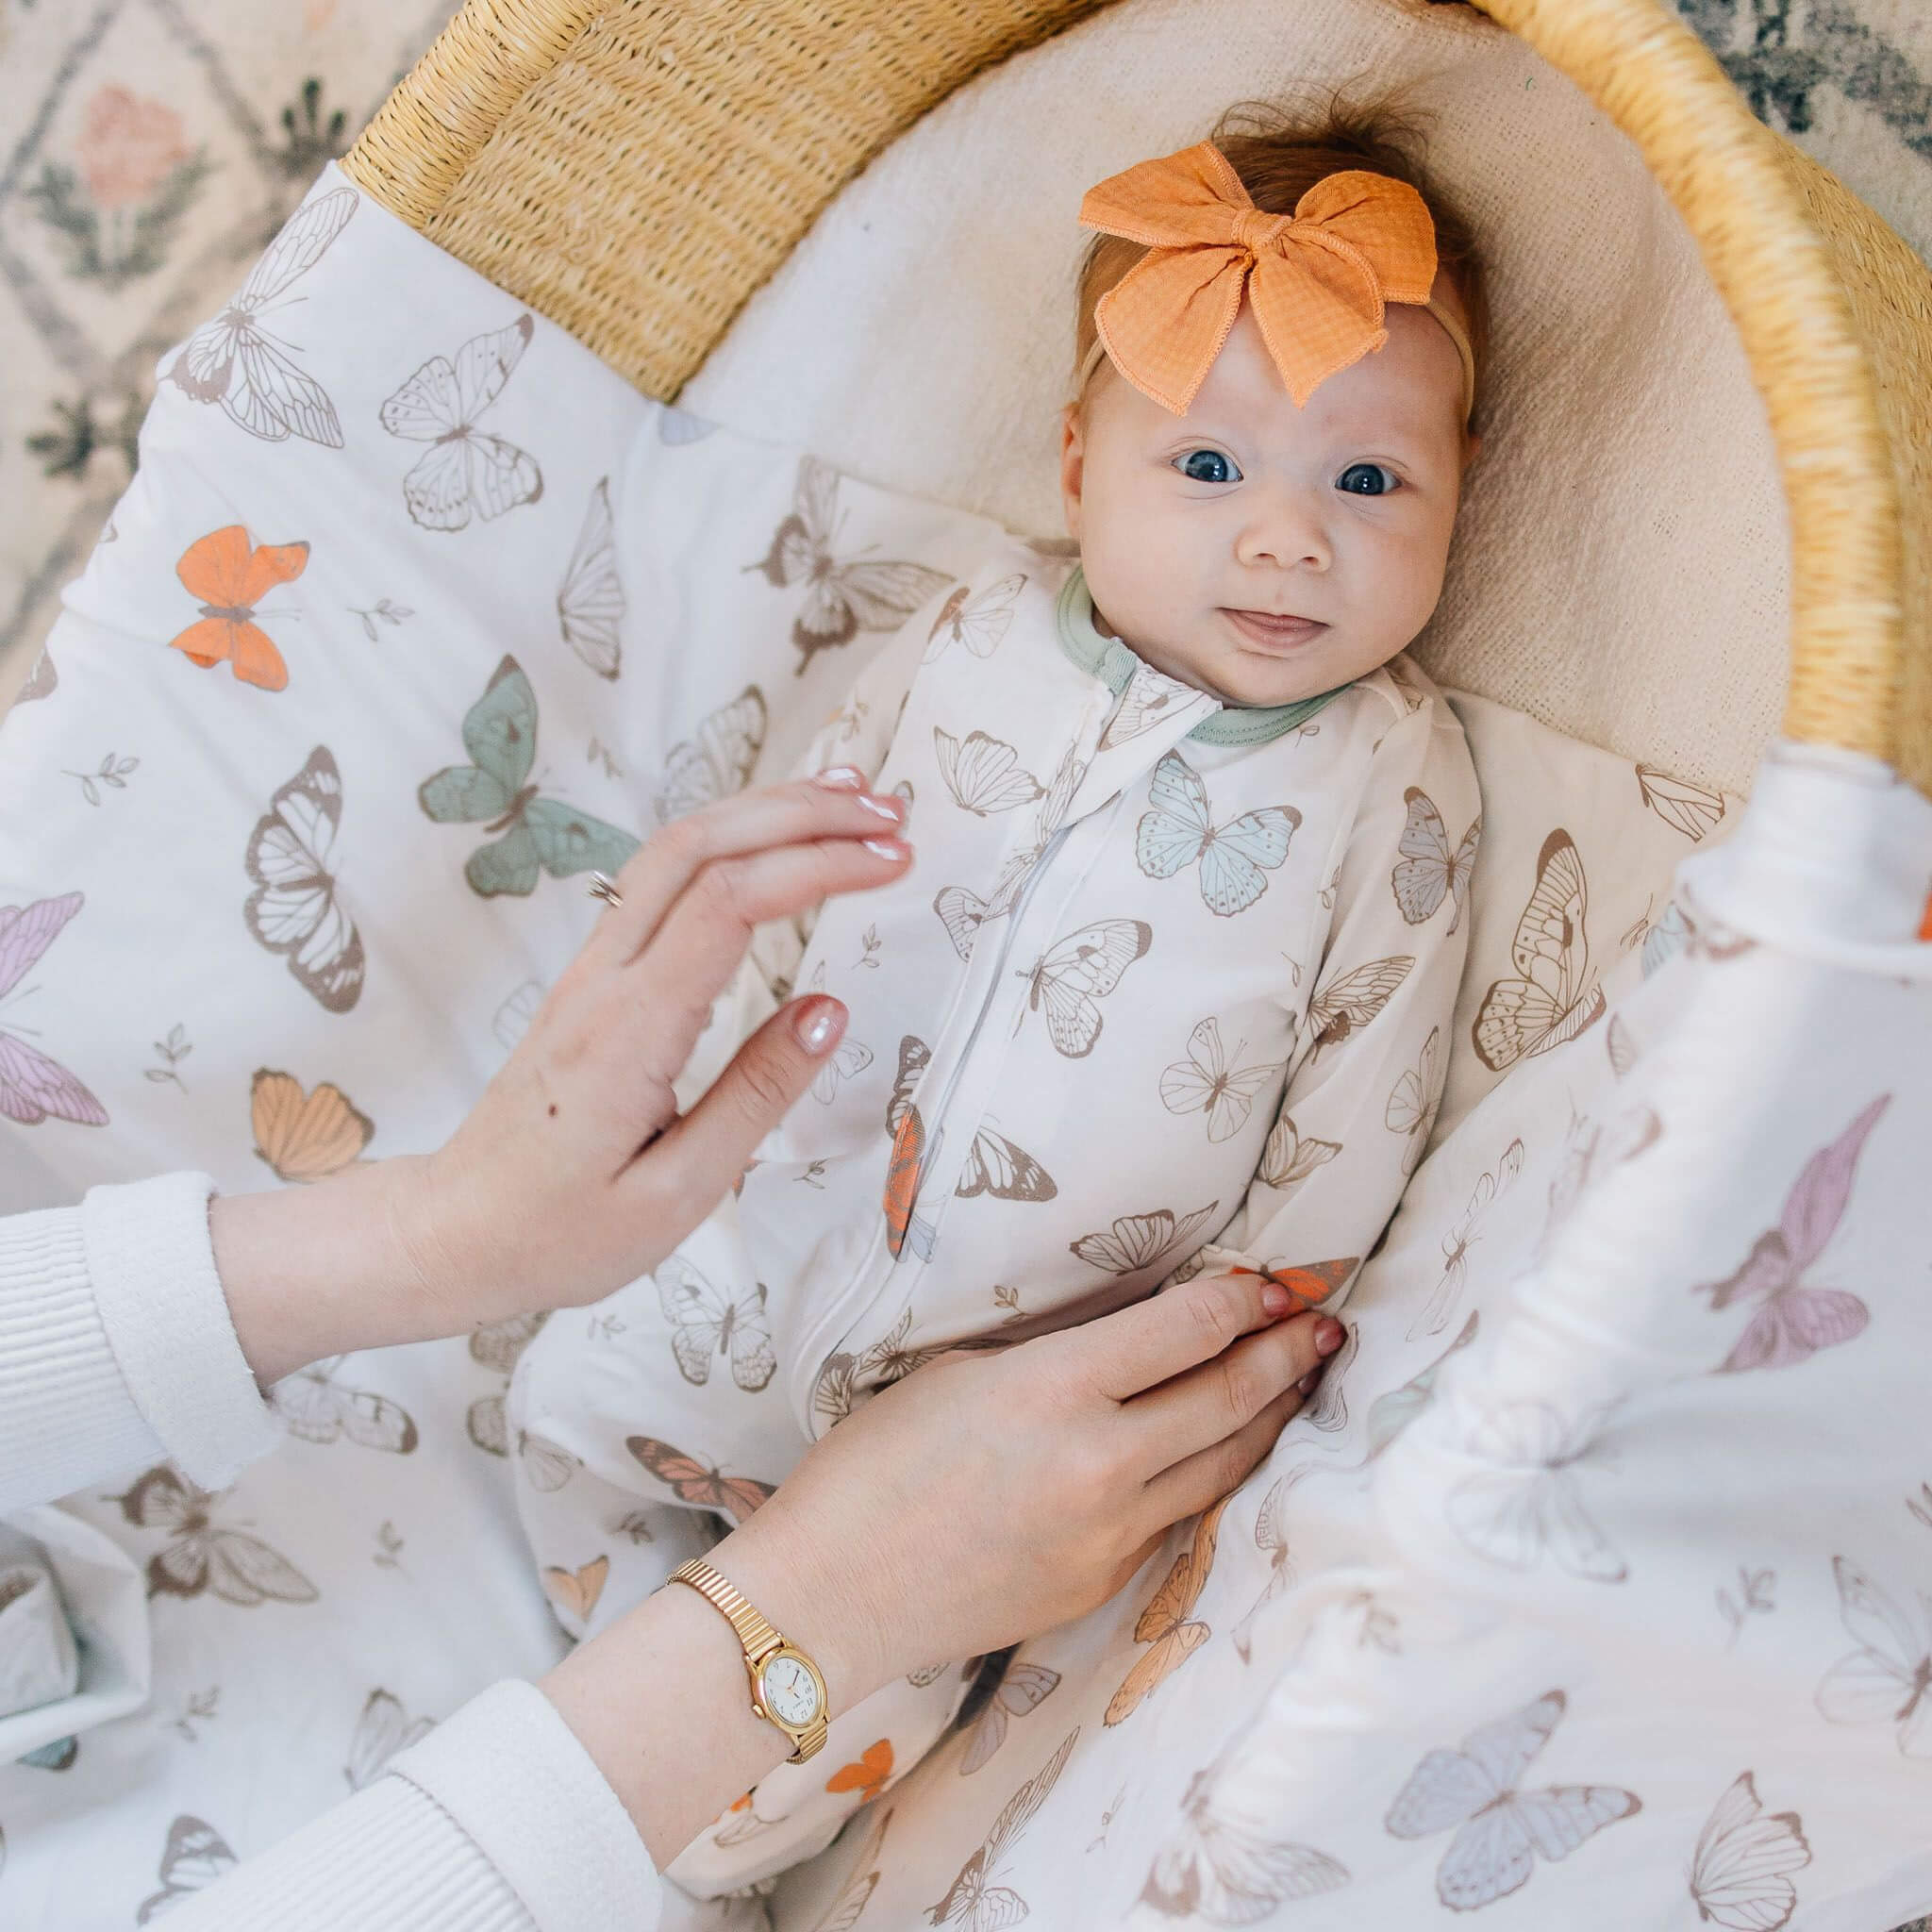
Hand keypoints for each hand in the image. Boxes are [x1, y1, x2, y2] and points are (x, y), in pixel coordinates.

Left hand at [214, 769, 910, 1381]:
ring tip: (850, 801)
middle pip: (698, 846)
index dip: (816, 865)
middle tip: (890, 817)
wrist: (455, 1234)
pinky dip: (730, 843)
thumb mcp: (677, 1195)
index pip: (729, 903)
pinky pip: (662, 881)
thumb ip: (756, 1097)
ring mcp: (591, 971)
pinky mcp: (594, 979)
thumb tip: (828, 1010)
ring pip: (674, 849)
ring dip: (763, 813)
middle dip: (800, 813)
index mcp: (629, 1031)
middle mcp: (604, 980)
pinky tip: (776, 843)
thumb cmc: (561, 1232)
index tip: (893, 863)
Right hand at [715, 1273, 1347, 1704]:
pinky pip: (1177, 1517)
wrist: (832, 1593)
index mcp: (1055, 1389)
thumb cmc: (873, 1466)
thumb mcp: (960, 1374)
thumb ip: (1053, 1357)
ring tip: (1301, 1382)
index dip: (1242, 1303)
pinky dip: (1211, 1475)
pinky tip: (1225, 1451)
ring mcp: (1109, 1532)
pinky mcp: (1103, 1582)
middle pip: (1228, 1398)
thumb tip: (1125, 1344)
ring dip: (1271, 1418)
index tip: (1274, 1285)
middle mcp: (1100, 1462)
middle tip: (1319, 1325)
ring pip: (1223, 1466)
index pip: (1185, 1331)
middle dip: (1284, 1356)